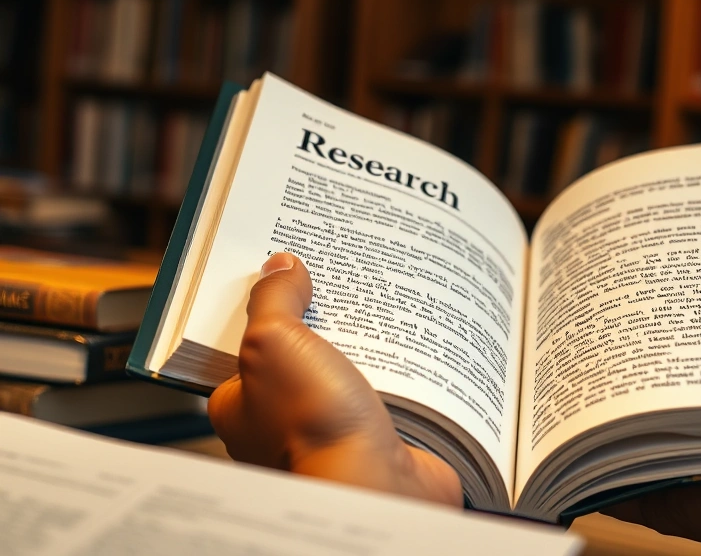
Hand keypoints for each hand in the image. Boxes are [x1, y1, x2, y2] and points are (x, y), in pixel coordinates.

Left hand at [208, 252, 462, 506]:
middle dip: (322, 321)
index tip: (288, 273)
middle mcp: (282, 423)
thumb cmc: (310, 429)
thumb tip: (280, 266)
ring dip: (364, 347)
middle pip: (301, 354)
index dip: (267, 307)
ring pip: (346, 373)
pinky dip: (397, 373)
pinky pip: (386, 393)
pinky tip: (408, 349)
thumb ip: (272, 300)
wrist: (372, 484)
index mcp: (242, 405)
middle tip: (340, 282)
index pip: (247, 344)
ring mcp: (331, 431)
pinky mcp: (374, 437)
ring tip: (381, 306)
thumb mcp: (273, 342)